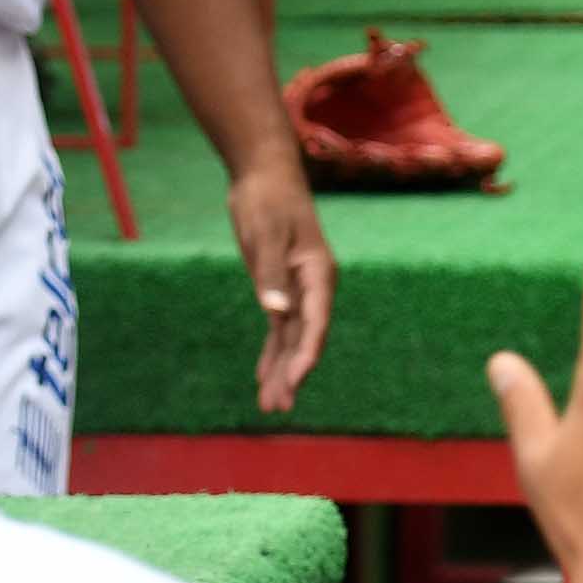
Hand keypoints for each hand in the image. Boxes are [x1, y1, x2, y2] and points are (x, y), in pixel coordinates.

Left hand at [229, 161, 336, 414]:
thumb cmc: (267, 200)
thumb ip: (270, 274)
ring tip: (271, 405)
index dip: (305, 355)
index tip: (295, 380)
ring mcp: (297, 290)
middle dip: (290, 374)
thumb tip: (275, 312)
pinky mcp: (280, 288)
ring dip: (281, 371)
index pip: (314, 324)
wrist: (265, 175)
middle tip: (277, 407)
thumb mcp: (265, 234)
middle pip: (303, 339)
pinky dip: (272, 352)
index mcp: (317, 275)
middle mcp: (312, 288)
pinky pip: (279, 328)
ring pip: (290, 339)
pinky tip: (265, 376)